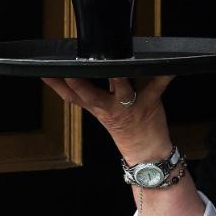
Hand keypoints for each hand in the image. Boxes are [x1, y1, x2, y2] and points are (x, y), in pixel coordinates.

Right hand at [41, 76, 175, 162]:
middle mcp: (110, 107)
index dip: (57, 86)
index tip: (45, 73)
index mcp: (97, 107)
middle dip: (80, 84)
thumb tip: (69, 72)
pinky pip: (158, 85)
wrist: (146, 151)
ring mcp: (130, 105)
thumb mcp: (99, 111)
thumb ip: (86, 93)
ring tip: (116, 64)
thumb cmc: (124, 126)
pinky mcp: (150, 102)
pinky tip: (169, 66)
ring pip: (122, 88)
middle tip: (71, 71)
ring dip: (119, 77)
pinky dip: (165, 76)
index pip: (72, 96)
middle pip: (91, 94)